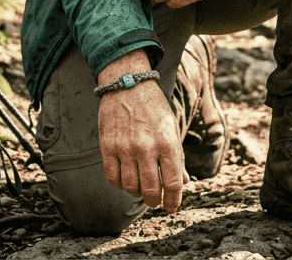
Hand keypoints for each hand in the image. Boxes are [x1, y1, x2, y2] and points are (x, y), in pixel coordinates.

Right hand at [97, 51, 185, 212]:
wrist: (128, 85)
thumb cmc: (154, 108)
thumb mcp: (172, 128)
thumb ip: (177, 157)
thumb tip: (183, 182)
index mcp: (167, 142)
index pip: (173, 183)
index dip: (173, 201)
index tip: (172, 206)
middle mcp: (146, 147)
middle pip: (150, 190)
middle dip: (154, 201)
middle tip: (155, 200)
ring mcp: (125, 147)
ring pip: (130, 187)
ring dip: (137, 192)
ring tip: (140, 187)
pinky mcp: (108, 146)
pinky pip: (112, 177)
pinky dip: (120, 184)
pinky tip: (125, 180)